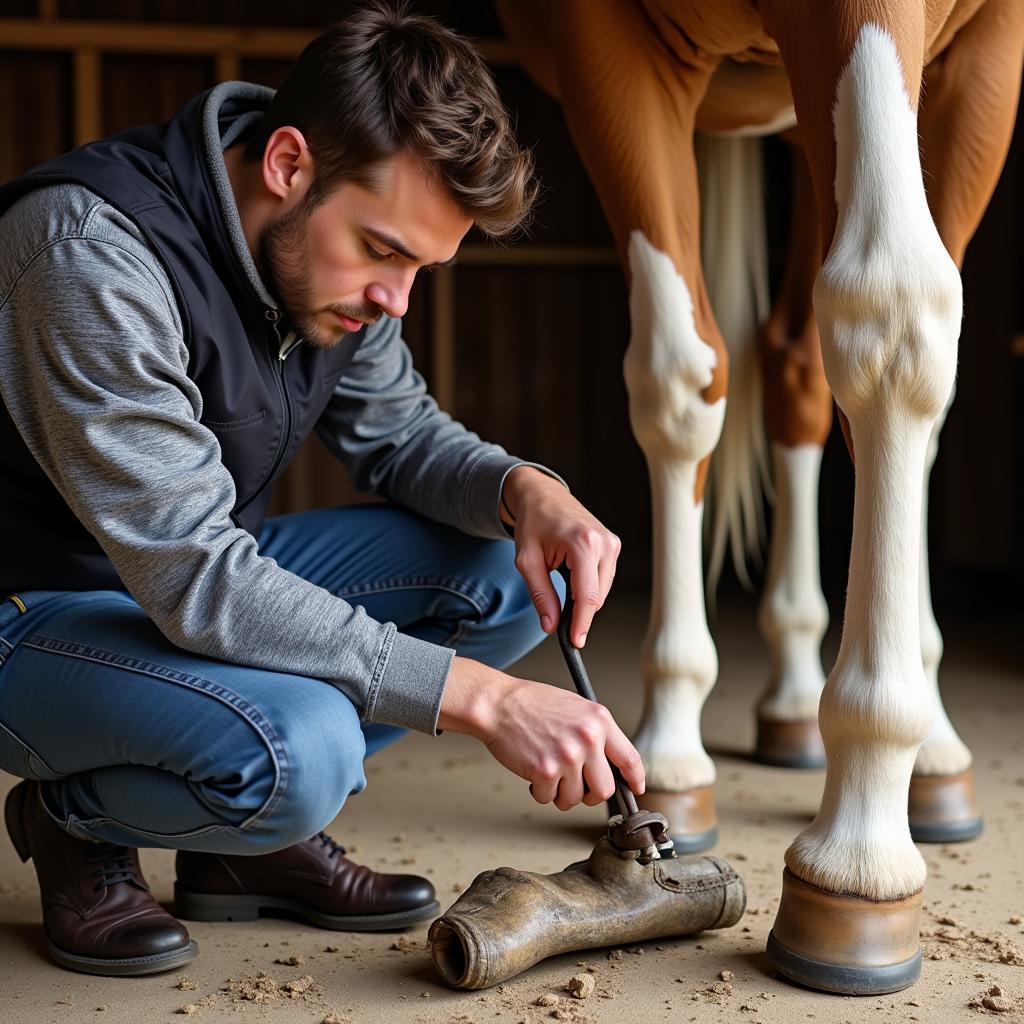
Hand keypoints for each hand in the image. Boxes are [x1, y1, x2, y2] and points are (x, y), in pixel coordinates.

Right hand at [438, 656, 644, 810]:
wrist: (498, 704)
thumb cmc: (532, 704)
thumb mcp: (575, 707)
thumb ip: (596, 733)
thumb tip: (610, 765)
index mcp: (599, 720)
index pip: (629, 758)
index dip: (635, 779)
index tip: (635, 789)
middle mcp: (587, 738)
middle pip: (605, 789)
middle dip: (589, 794)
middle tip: (576, 787)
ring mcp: (567, 756)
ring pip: (575, 798)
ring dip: (560, 792)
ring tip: (549, 772)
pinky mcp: (545, 771)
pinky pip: (548, 798)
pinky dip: (540, 791)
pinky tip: (533, 772)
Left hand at [501, 467, 620, 647]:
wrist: (541, 495)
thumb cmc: (532, 522)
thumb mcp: (527, 561)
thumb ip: (540, 594)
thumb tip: (552, 625)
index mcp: (582, 544)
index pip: (587, 595)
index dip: (581, 623)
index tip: (576, 642)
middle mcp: (603, 543)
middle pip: (597, 596)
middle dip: (579, 611)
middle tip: (556, 616)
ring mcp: (612, 543)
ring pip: (602, 590)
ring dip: (583, 598)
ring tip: (560, 583)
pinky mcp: (613, 545)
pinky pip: (604, 578)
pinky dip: (589, 586)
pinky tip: (572, 578)